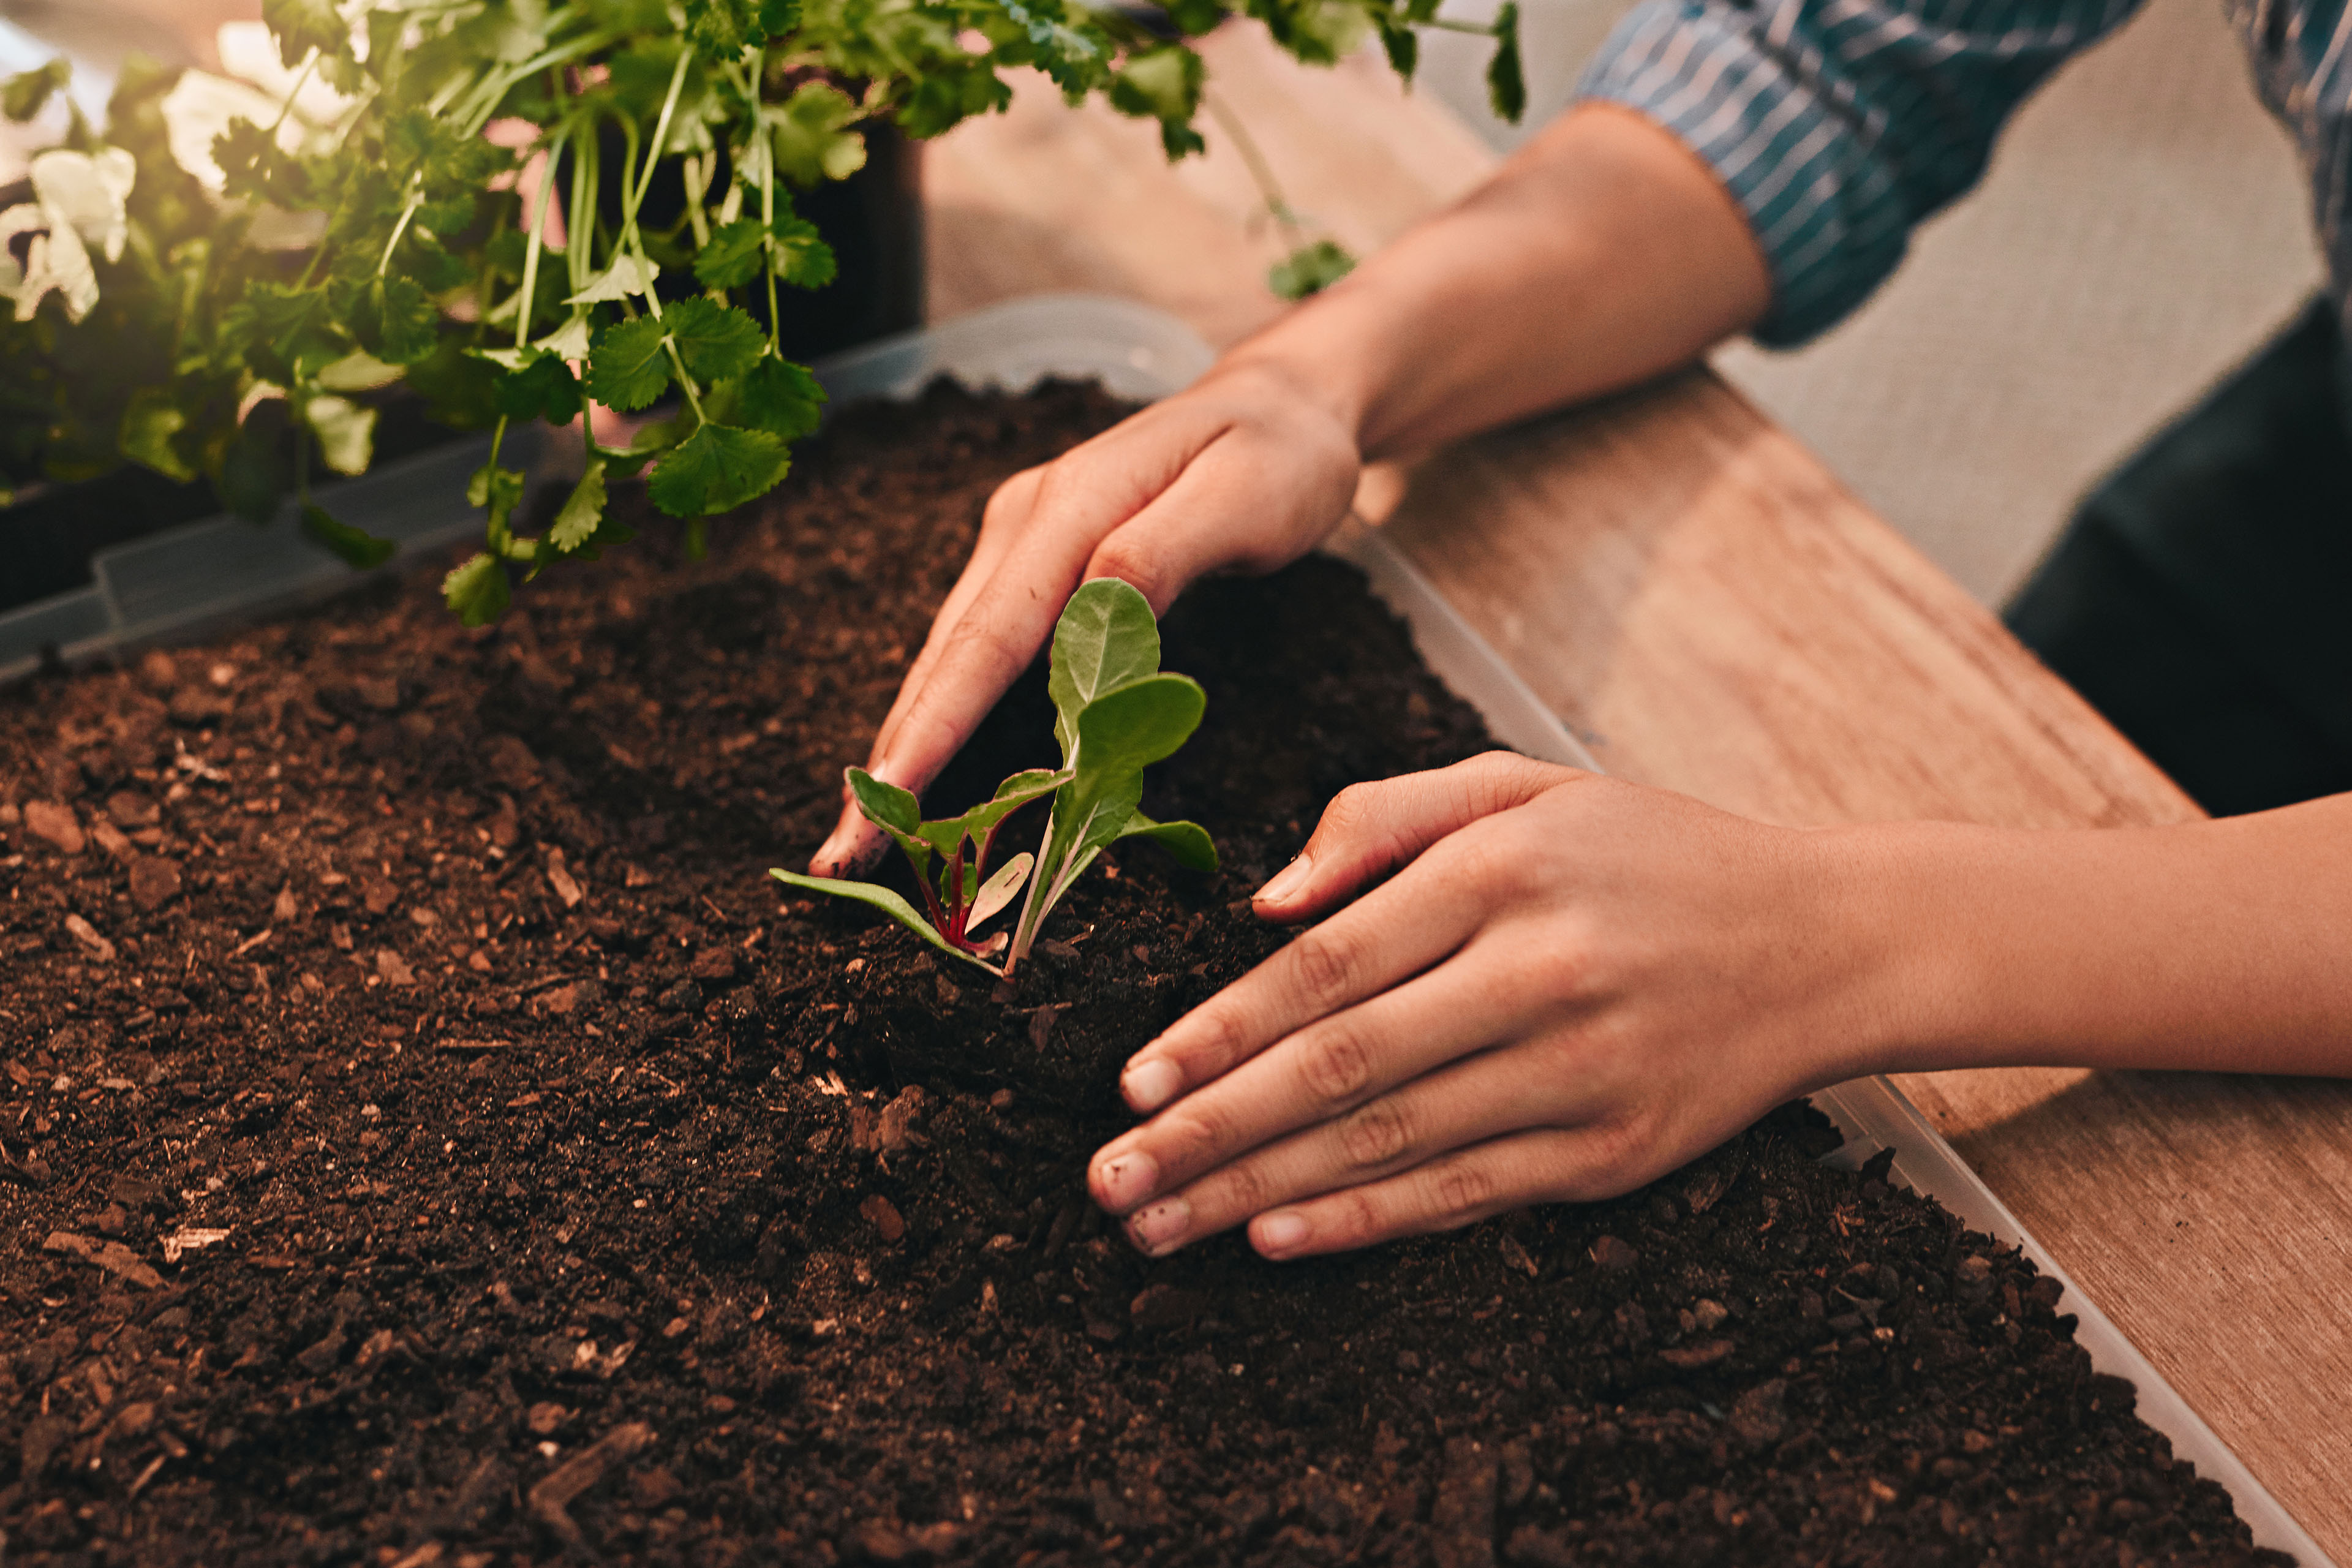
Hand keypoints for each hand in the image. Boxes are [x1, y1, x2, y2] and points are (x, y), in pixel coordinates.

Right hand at [809, 358, 1361, 873]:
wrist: (1281, 406)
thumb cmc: (1278, 458)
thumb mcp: (1246, 497)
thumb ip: (1163, 551)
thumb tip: (1091, 608)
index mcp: (1069, 504)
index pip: (988, 635)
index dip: (935, 723)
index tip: (887, 798)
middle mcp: (1023, 523)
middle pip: (946, 657)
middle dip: (893, 761)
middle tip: (844, 858)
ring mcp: (1021, 545)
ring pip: (950, 661)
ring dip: (907, 749)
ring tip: (862, 841)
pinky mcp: (1035, 569)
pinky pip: (980, 657)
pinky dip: (946, 721)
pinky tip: (919, 780)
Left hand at [1086, 753, 1897, 1258]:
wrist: (1825, 940)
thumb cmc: (1650, 852)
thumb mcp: (1524, 784)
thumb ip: (1385, 817)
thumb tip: (1264, 900)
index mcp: (1501, 871)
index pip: (1326, 966)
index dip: (1218, 1033)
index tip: (1133, 1084)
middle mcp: (1537, 973)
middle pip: (1338, 1069)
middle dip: (1209, 1133)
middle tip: (1108, 1183)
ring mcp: (1578, 1073)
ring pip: (1387, 1144)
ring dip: (1259, 1193)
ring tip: (1160, 1226)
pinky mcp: (1611, 1152)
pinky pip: (1464, 1194)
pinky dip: (1364, 1222)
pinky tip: (1276, 1239)